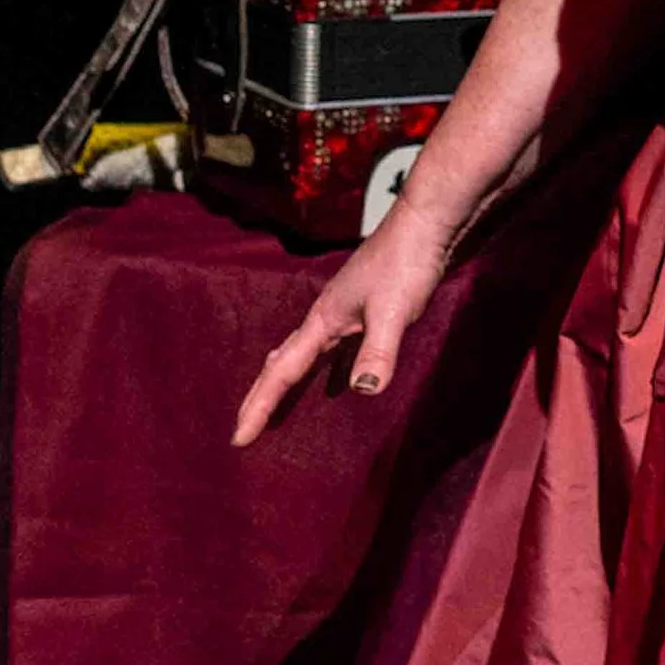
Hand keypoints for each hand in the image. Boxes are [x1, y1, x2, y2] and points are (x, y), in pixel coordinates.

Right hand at [231, 199, 453, 446]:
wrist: (425, 226)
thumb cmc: (406, 264)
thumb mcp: (391, 312)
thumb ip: (378, 351)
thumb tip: (363, 391)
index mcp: (322, 321)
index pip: (281, 373)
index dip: (260, 406)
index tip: (238, 438)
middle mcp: (326, 319)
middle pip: (282, 366)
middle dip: (262, 398)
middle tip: (243, 431)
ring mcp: (345, 315)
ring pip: (305, 357)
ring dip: (288, 384)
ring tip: (276, 410)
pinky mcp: (366, 312)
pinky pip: (334, 351)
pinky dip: (325, 371)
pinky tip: (337, 383)